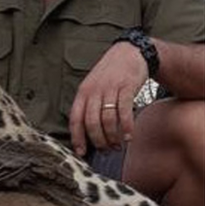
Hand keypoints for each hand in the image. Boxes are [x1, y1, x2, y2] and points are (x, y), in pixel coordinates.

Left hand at [69, 42, 148, 156]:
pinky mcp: (126, 88)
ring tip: (118, 145)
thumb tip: (88, 132)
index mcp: (82, 92)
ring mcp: (109, 89)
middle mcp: (93, 91)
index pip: (75, 118)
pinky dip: (126, 127)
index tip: (81, 152)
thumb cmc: (110, 74)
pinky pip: (124, 112)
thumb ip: (90, 105)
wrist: (129, 53)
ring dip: (112, 137)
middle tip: (106, 150)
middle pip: (91, 122)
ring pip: (107, 120)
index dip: (77, 137)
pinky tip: (129, 136)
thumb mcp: (94, 86)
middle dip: (98, 141)